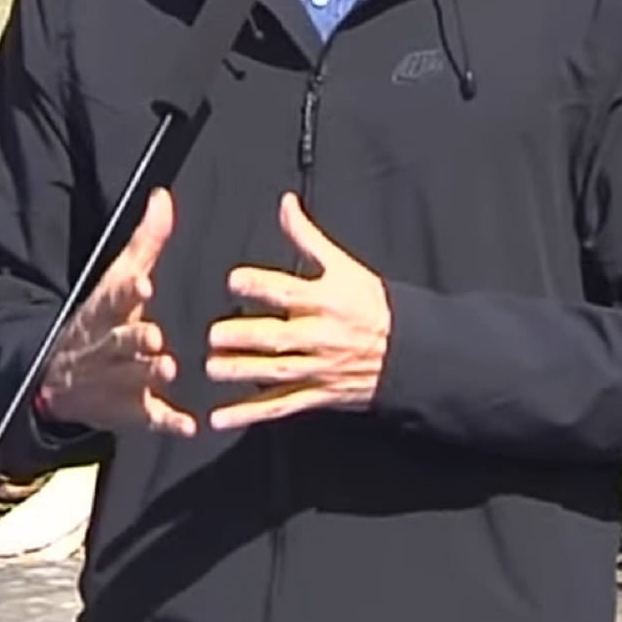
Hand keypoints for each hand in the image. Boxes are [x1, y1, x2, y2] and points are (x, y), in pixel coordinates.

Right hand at [36, 188, 198, 435]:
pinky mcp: (126, 411)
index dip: (127, 293)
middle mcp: (105, 347)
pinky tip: (188, 426)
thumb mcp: (118, 279)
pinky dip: (165, 422)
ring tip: (168, 368)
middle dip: (134, 340)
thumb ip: (146, 242)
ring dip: (146, 375)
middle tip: (155, 337)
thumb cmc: (102, 319)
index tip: (143, 285)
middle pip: (118, 342)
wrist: (56, 378)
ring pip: (129, 379)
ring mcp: (114, 381)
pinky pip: (146, 418)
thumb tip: (163, 196)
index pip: (113, 299)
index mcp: (104, 312)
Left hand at [206, 193, 391, 430]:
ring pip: (275, 373)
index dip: (261, 285)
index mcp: (325, 300)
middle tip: (214, 334)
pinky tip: (221, 418)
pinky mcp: (316, 394)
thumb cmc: (371, 303)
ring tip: (212, 368)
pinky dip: (250, 414)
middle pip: (278, 337)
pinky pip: (280, 406)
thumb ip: (308, 237)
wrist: (408, 351)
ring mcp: (317, 368)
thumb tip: (285, 203)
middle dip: (245, 336)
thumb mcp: (343, 266)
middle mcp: (319, 335)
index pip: (289, 291)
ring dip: (242, 372)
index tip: (234, 280)